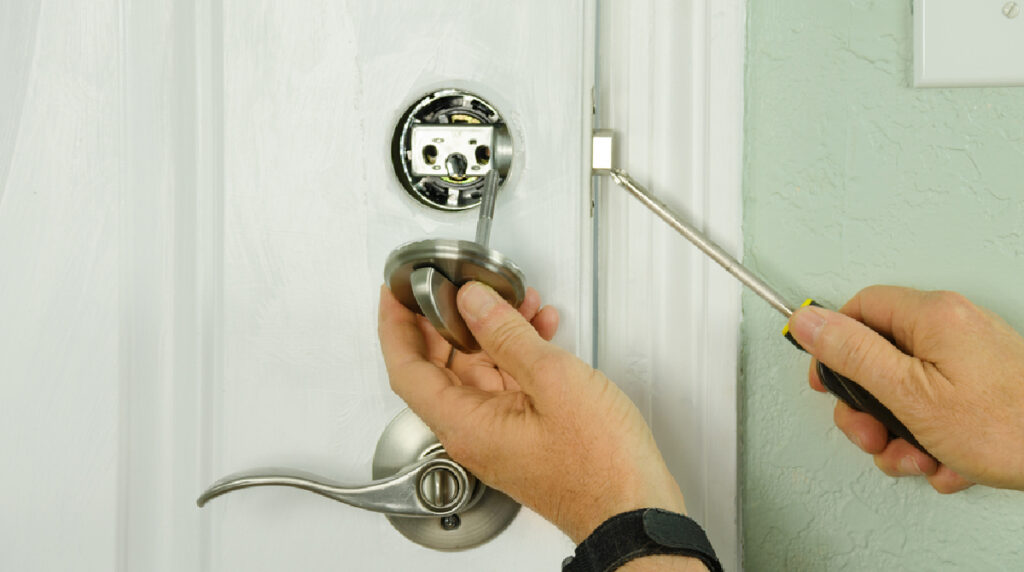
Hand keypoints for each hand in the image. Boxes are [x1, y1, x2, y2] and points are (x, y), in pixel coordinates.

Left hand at [378, 282, 686, 542]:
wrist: (634, 510)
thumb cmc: (600, 465)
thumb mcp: (553, 380)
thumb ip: (506, 335)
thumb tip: (472, 302)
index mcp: (466, 424)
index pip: (407, 369)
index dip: (395, 326)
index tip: (394, 294)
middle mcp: (475, 434)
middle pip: (441, 367)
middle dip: (450, 320)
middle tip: (455, 285)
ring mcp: (500, 437)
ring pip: (480, 372)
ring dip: (494, 332)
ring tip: (516, 300)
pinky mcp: (526, 437)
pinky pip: (509, 386)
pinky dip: (519, 355)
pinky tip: (542, 331)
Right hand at [786, 286, 1023, 492]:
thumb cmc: (1008, 427)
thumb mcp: (908, 394)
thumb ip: (852, 353)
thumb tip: (807, 320)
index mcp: (932, 316)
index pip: (858, 309)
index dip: (833, 347)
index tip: (826, 382)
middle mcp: (952, 327)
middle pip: (879, 356)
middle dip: (868, 407)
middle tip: (873, 435)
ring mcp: (970, 356)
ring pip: (906, 388)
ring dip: (900, 432)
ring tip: (918, 457)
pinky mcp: (983, 384)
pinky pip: (937, 404)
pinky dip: (933, 437)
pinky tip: (947, 460)